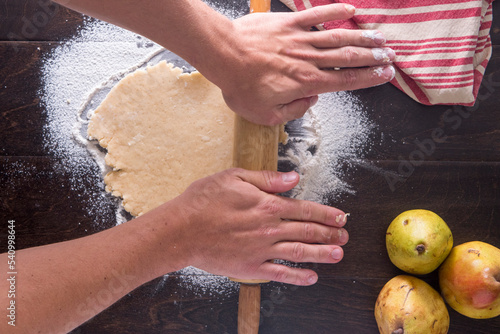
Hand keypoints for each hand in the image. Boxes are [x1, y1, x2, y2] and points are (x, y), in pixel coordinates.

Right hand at [167, 168, 348, 285]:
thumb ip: (266, 179)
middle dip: (329, 234)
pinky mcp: (250, 267)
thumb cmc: (203, 201)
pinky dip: (297, 277)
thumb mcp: (234, 177)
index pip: (304, 209)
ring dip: (322, 254)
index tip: (340, 217)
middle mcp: (269, 229)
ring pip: (299, 253)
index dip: (325, 214)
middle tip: (345, 237)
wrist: (180, 230)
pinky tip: (311, 277)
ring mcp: (261, 250)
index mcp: (267, 205)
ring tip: (338, 255)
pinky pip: (280, 274)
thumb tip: (293, 177)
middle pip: (307, 232)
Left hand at [215, 4, 394, 124]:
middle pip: (348, 57)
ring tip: (380, 37)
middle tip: (390, 56)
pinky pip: (315, 15)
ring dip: (362, 36)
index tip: (385, 75)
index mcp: (305, 82)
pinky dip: (334, 11)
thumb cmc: (241, 86)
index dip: (368, 78)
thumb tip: (310, 101)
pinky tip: (350, 9)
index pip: (345, 81)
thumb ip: (293, 111)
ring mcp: (299, 38)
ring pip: (338, 36)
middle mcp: (308, 59)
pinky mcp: (288, 22)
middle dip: (373, 57)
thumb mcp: (265, 115)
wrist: (223, 55)